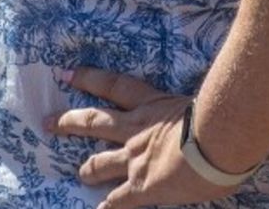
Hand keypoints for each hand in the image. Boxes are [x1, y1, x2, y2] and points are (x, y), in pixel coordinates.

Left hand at [45, 68, 240, 208]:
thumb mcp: (205, 101)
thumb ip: (198, 105)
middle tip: (48, 122)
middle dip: (69, 122)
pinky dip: (107, 208)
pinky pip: (119, 201)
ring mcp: (136, 158)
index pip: (114, 86)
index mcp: (152, 103)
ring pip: (100, 162)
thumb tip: (216, 104)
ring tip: (79, 173)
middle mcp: (137, 128)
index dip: (88, 79)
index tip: (66, 74)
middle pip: (95, 122)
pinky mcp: (143, 186)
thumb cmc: (220, 114)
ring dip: (88, 169)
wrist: (218, 138)